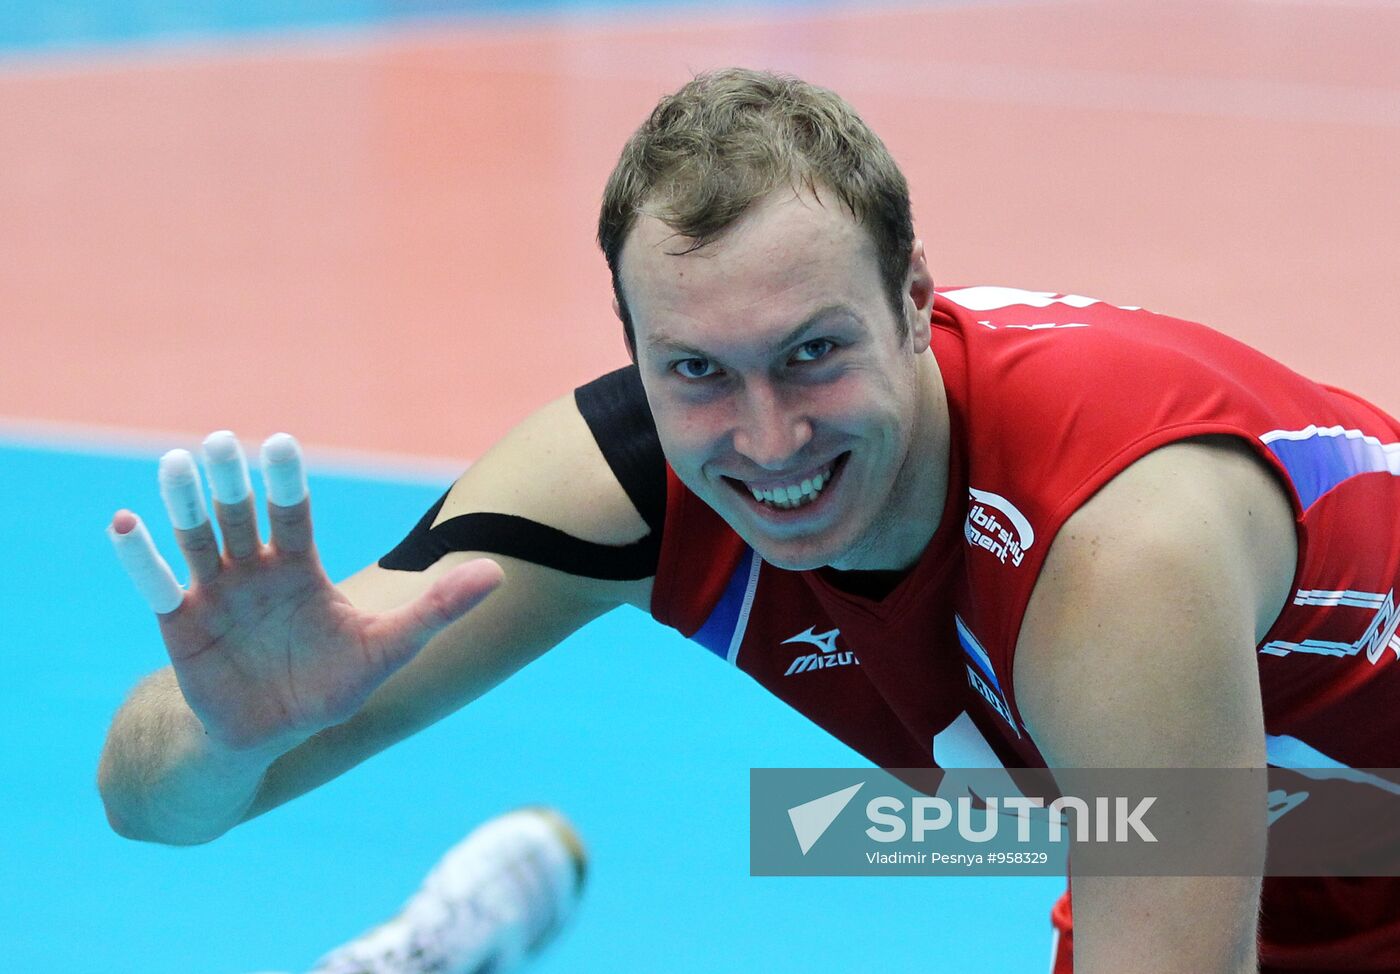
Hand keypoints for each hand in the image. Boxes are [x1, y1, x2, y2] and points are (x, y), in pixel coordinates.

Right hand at [108, 431, 502, 753]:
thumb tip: (498, 573)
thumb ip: (437, 609)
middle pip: (242, 517)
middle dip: (232, 482)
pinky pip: (157, 585)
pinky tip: (123, 523)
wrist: (271, 737)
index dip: (286, 482)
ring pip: (199, 539)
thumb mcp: (390, 649)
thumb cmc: (331, 686)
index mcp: (302, 569)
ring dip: (185, 504)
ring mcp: (215, 594)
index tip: (280, 442)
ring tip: (175, 463)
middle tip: (221, 442)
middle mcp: (255, 571)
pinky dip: (140, 557)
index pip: (294, 514)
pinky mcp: (181, 625)